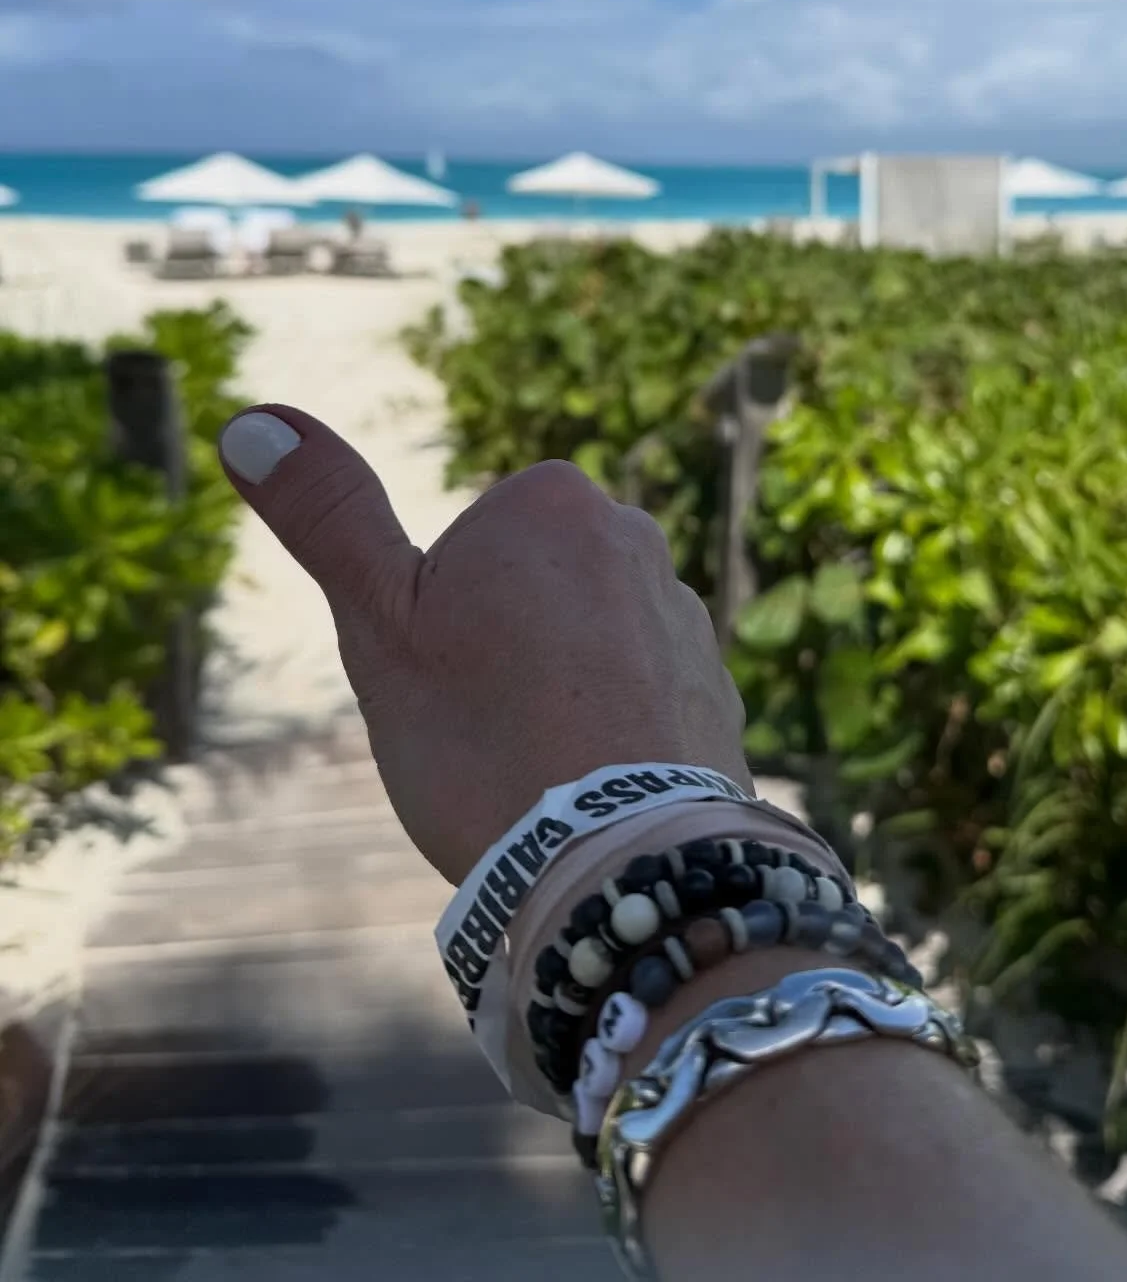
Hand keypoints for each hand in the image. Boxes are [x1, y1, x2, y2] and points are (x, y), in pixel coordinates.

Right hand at [218, 408, 751, 883]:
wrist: (614, 864)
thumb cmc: (481, 738)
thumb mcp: (377, 621)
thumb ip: (325, 514)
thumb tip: (249, 422)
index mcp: (551, 500)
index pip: (466, 545)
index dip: (436, 618)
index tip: (446, 675)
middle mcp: (635, 536)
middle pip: (526, 589)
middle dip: (499, 649)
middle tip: (484, 727)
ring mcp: (686, 614)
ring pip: (580, 647)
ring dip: (556, 695)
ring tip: (539, 770)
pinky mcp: (716, 689)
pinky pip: (636, 699)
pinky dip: (609, 737)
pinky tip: (590, 796)